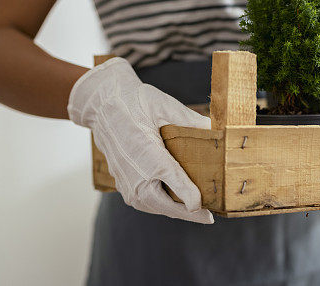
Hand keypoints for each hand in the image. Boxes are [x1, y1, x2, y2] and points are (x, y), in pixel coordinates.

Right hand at [68, 58, 212, 223]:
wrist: (102, 105)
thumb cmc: (135, 103)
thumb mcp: (167, 107)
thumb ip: (193, 121)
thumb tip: (217, 129)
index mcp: (150, 158)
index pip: (179, 187)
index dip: (196, 200)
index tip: (210, 208)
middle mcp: (136, 177)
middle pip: (169, 206)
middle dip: (190, 213)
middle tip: (209, 216)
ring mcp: (127, 184)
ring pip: (156, 207)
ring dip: (176, 210)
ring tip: (197, 210)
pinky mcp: (123, 185)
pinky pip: (146, 202)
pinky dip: (162, 204)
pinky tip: (176, 200)